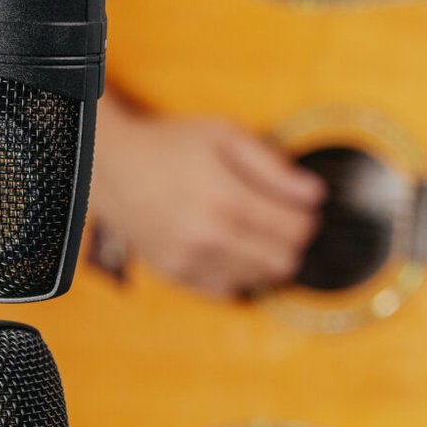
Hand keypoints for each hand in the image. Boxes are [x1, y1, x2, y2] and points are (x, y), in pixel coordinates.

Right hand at [93, 95, 324, 298]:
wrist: (112, 167)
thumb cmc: (169, 145)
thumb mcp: (224, 135)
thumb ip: (272, 165)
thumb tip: (314, 194)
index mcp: (228, 199)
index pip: (299, 229)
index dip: (308, 215)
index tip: (298, 203)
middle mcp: (210, 237)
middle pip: (285, 261)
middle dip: (291, 240)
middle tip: (278, 217)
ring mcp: (192, 261)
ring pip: (259, 280)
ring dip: (267, 258)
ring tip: (253, 230)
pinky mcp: (177, 275)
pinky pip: (229, 291)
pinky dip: (239, 273)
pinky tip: (231, 247)